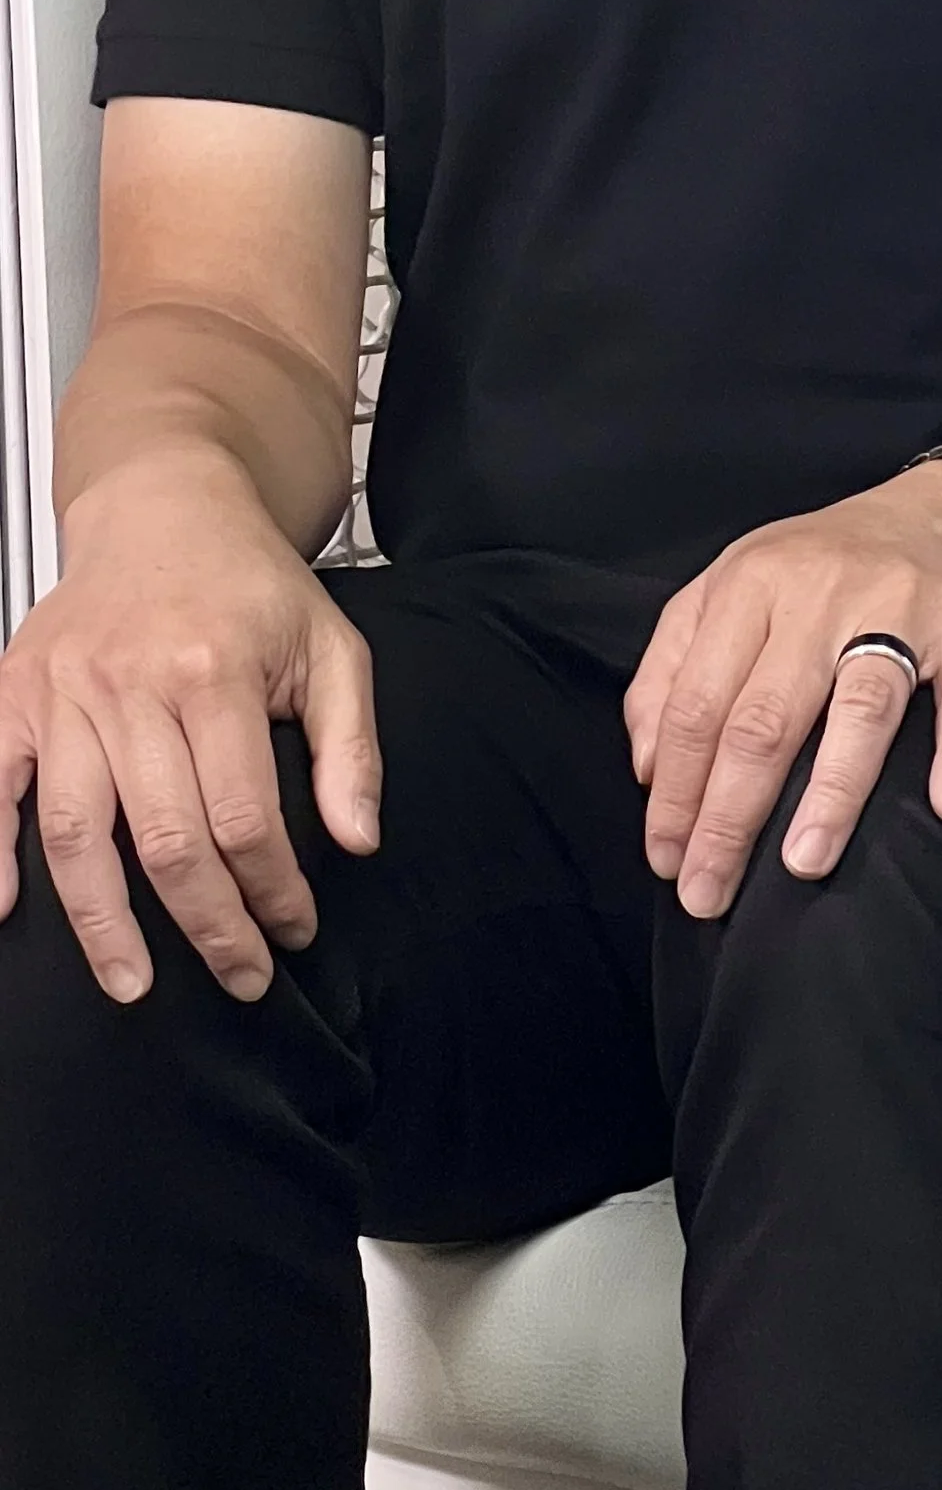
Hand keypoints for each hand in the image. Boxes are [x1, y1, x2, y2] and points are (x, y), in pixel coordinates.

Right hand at [0, 450, 380, 1005]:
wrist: (166, 507)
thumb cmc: (251, 584)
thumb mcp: (331, 646)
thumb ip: (351, 747)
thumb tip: (357, 840)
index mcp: (216, 672)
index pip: (243, 815)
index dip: (272, 888)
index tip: (293, 927)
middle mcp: (132, 686)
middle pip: (163, 839)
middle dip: (206, 925)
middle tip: (238, 976)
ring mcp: (64, 693)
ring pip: (75, 832)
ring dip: (104, 922)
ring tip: (133, 982)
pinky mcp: (16, 695)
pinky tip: (5, 908)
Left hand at [626, 464, 941, 915]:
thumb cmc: (827, 563)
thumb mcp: (734, 586)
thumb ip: (673, 665)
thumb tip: (648, 768)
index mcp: (750, 584)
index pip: (697, 702)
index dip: (675, 790)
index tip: (664, 859)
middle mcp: (820, 594)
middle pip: (765, 718)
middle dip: (729, 816)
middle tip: (708, 893)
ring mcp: (900, 608)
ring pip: (859, 709)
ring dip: (831, 792)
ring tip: (802, 865)